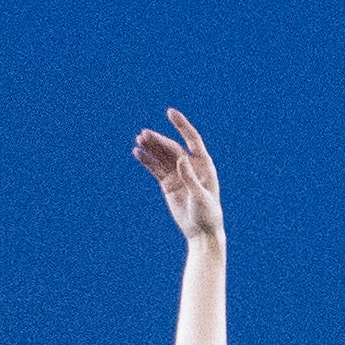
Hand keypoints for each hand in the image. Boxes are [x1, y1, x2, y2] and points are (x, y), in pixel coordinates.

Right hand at [132, 108, 222, 240]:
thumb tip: (181, 159)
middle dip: (158, 140)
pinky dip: (147, 161)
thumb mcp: (200, 196)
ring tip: (138, 140)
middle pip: (172, 148)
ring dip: (151, 147)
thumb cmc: (207, 215)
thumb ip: (191, 177)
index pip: (192, 139)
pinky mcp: (169, 184)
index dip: (182, 125)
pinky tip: (138, 153)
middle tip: (143, 134)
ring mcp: (178, 174)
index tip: (170, 113)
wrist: (201, 232)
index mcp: (204, 165)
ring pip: (162, 157)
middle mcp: (191, 166)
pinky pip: (156, 169)